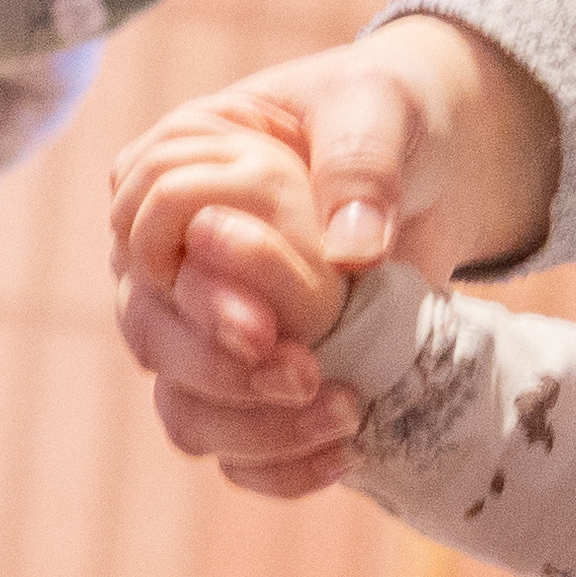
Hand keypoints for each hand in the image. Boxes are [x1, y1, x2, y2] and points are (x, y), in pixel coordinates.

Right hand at [113, 12, 549, 491]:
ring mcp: (206, 328)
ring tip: (344, 412)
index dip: (192, 287)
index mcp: (174, 167)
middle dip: (221, 368)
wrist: (437, 170)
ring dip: (254, 428)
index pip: (138, 234)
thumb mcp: (380, 110)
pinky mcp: (253, 382)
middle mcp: (170, 257)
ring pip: (183, 408)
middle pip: (149, 334)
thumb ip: (361, 164)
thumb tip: (352, 250)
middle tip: (304, 374)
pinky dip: (280, 466)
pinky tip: (342, 454)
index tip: (264, 327)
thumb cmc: (389, 116)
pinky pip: (234, 450)